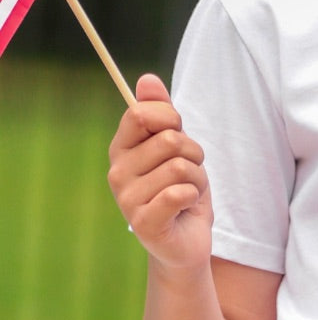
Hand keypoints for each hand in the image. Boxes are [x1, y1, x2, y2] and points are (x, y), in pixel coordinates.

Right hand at [108, 73, 211, 270]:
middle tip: (190, 172)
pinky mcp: (143, 222)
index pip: (139, 113)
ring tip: (188, 193)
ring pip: (180, 167)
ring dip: (198, 179)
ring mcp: (127, 199)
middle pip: (169, 140)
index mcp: (122, 149)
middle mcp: (117, 172)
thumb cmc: (182, 189)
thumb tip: (147, 78)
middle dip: (194, 154)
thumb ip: (162, 113)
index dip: (170, 117)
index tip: (178, 131)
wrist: (187, 240)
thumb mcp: (176, 146)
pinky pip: (179, 192)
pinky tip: (186, 207)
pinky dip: (194, 197)